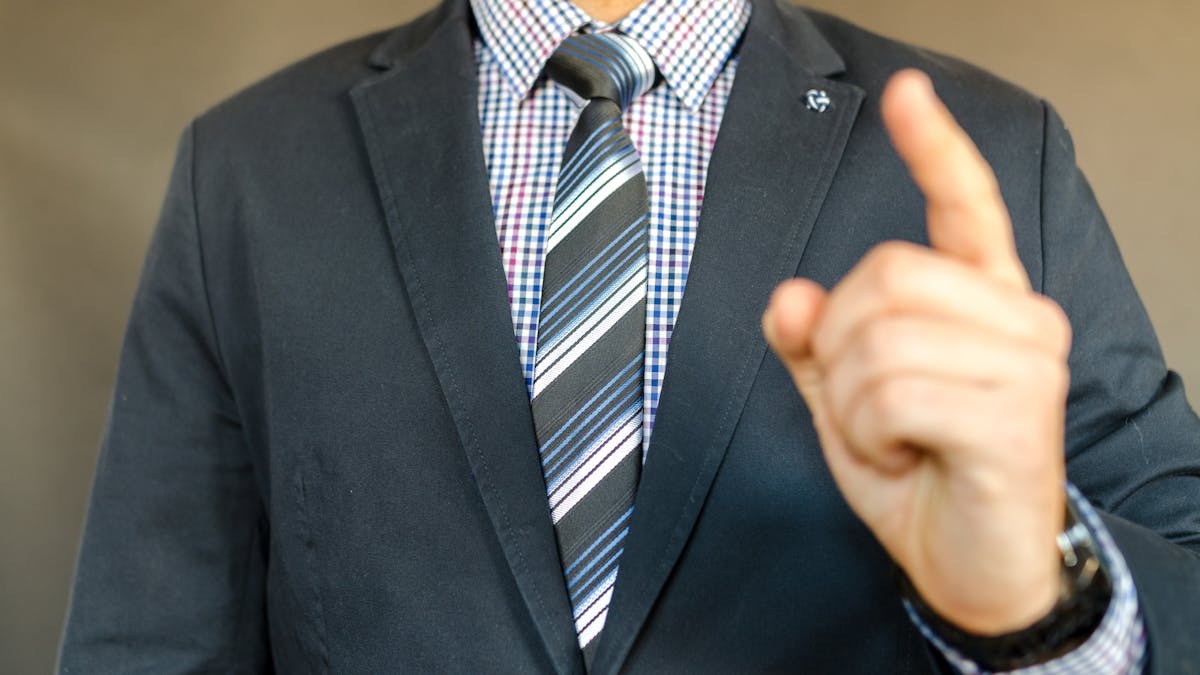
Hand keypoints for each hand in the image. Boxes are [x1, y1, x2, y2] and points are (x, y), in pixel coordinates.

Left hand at [762, 70, 1070, 634]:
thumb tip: (790, 296)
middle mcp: (1019, 317)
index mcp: (983, 300)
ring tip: (889, 438)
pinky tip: (905, 456)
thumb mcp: (845, 402)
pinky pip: (891, 395)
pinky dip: (869, 435)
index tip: (906, 94)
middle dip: (838, 349)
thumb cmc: (919, 472)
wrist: (972, 567)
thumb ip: (814, 343)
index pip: (964, 206)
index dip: (932, 147)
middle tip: (863, 409)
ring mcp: (1027, 365)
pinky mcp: (1016, 418)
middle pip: (883, 274)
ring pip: (878, 338)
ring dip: (850, 403)